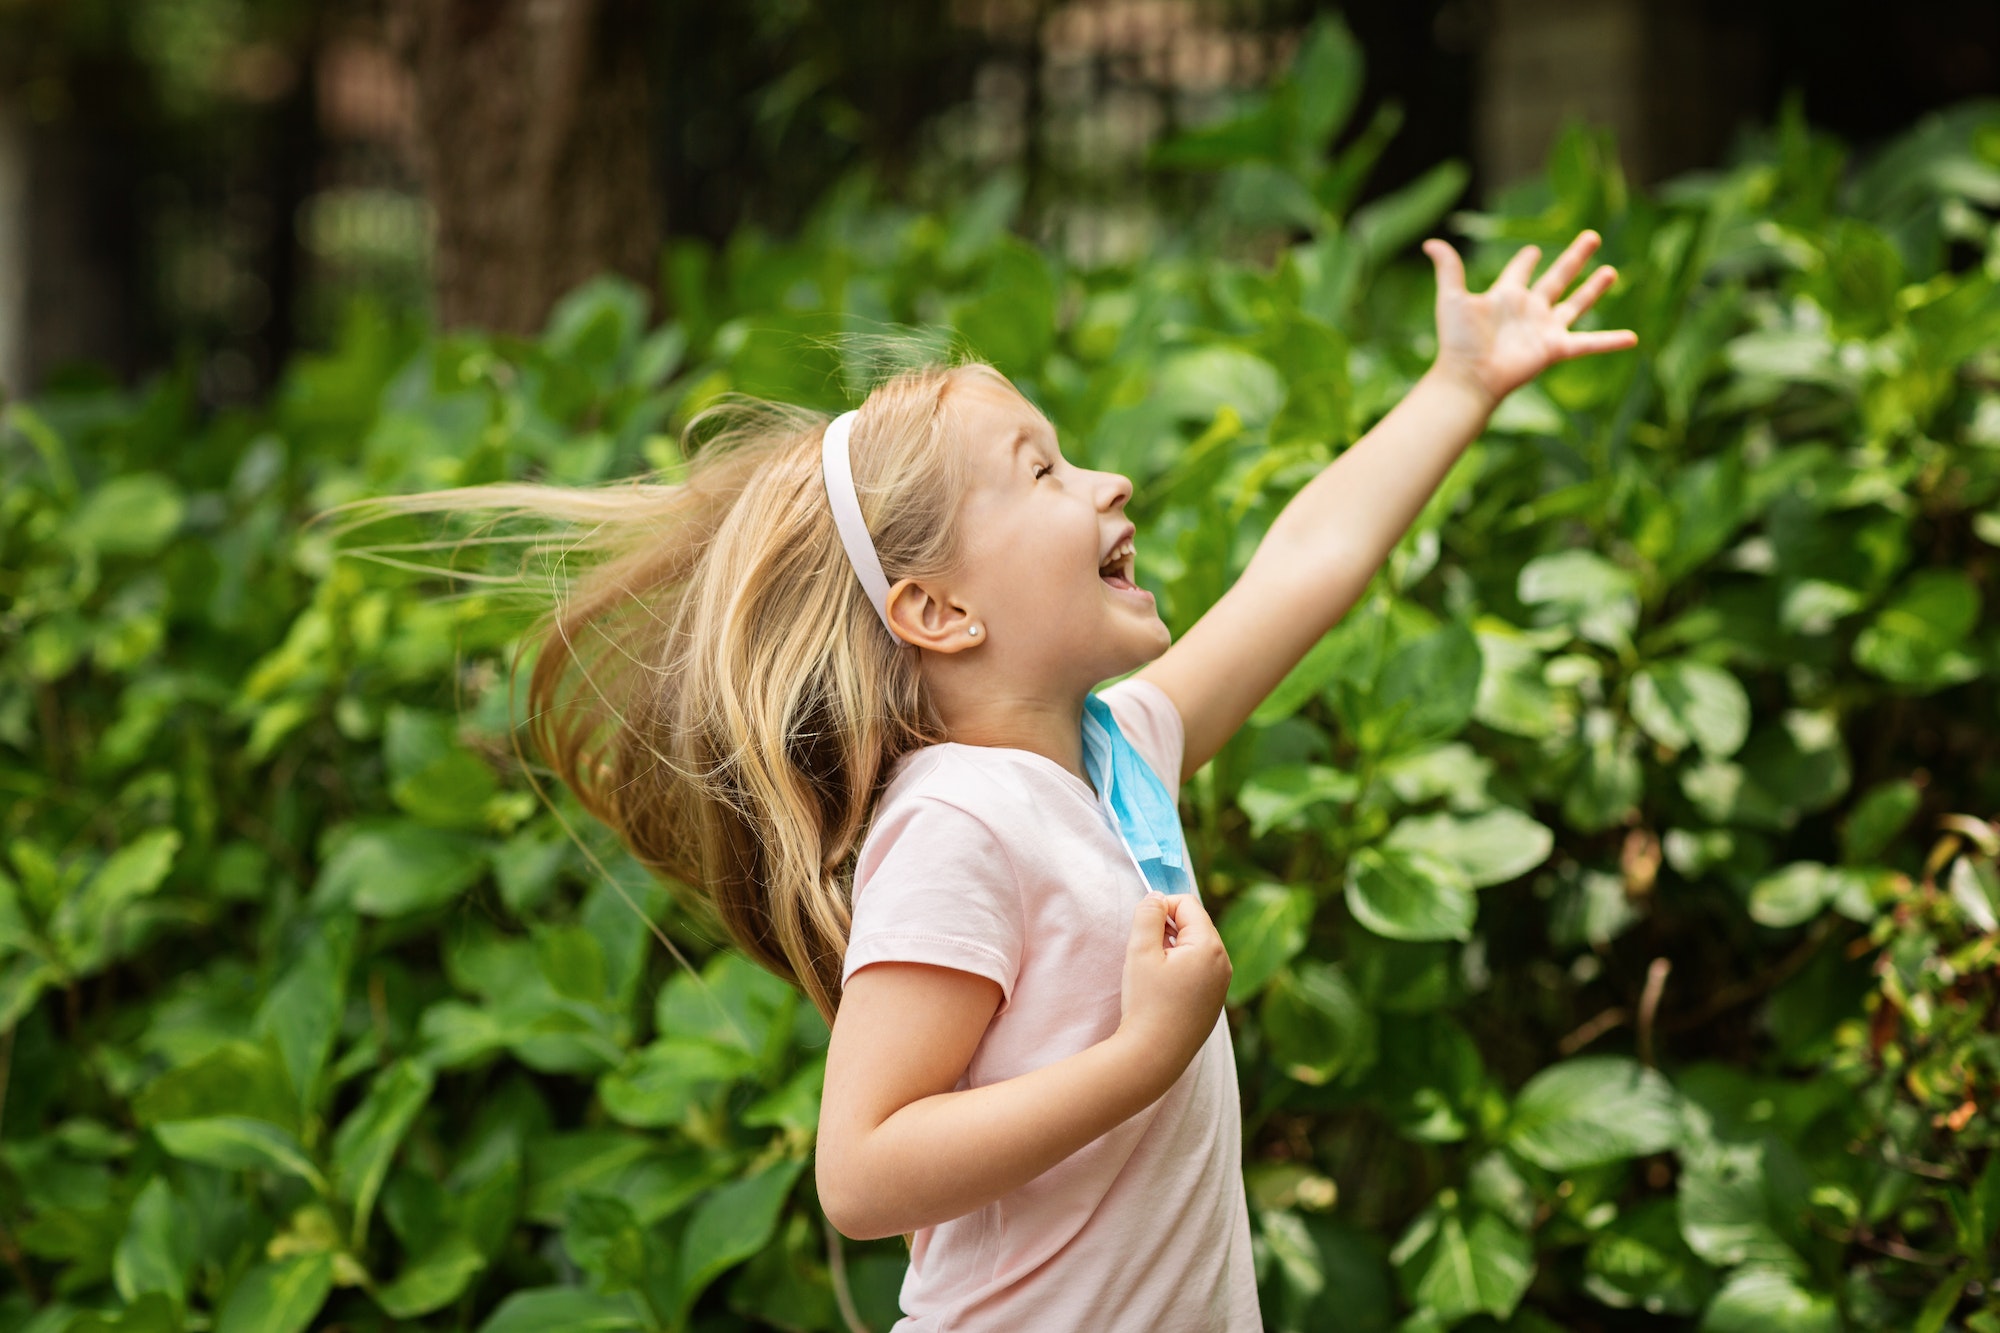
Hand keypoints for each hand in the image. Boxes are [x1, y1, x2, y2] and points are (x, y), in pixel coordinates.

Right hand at [1115, 890, 1230, 1093]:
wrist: (1153, 1057)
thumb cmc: (1146, 1003)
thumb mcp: (1140, 951)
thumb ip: (1148, 915)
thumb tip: (1156, 897)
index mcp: (1210, 946)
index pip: (1187, 904)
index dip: (1161, 908)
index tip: (1142, 929)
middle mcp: (1224, 962)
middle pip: (1195, 923)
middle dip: (1168, 929)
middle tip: (1146, 953)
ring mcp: (1222, 984)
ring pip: (1196, 946)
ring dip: (1173, 948)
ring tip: (1153, 974)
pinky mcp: (1215, 1001)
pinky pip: (1200, 969)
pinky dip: (1181, 968)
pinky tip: (1164, 990)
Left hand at [1422, 229, 1637, 405]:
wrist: (1469, 376)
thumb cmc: (1458, 341)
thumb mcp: (1452, 298)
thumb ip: (1448, 269)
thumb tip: (1430, 242)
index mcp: (1506, 296)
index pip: (1519, 271)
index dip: (1525, 260)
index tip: (1532, 250)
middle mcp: (1529, 310)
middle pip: (1557, 278)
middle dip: (1574, 258)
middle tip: (1592, 236)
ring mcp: (1544, 329)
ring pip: (1576, 304)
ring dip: (1594, 288)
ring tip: (1612, 271)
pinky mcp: (1555, 348)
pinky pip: (1588, 344)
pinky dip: (1610, 342)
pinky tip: (1632, 338)